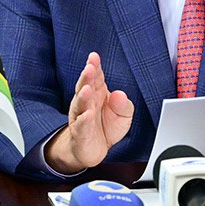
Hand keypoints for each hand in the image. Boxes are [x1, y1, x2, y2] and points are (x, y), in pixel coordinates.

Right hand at [45, 52, 133, 173]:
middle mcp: (87, 102)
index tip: (94, 56)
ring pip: (81, 104)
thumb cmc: (107, 126)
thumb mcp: (123, 114)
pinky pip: (81, 125)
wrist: (93, 149)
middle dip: (87, 76)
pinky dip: (84, 120)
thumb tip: (120, 95)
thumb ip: (124, 104)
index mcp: (97, 92)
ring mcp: (81, 116)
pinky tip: (87, 115)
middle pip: (85, 86)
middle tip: (90, 67)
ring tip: (87, 89)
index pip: (96, 76)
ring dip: (83, 96)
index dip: (94, 66)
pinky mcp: (80, 133)